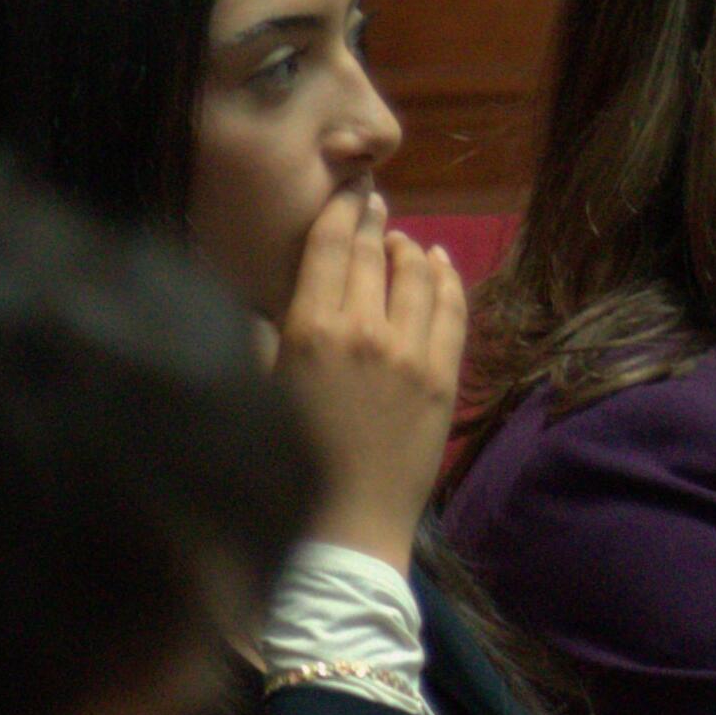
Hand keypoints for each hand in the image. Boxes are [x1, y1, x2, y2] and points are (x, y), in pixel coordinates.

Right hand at [272, 187, 464, 569]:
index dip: (340, 209)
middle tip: (373, 202)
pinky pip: (450, 309)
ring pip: (415, 274)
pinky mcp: (443, 375)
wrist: (346, 523)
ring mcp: (410, 351)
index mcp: (308, 328)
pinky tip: (438, 264)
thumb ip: (274, 332)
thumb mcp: (264, 385)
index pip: (328, 245)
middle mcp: (362, 329)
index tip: (348, 190)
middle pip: (371, 253)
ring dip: (407, 249)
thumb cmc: (288, 460)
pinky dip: (445, 278)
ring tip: (402, 241)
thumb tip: (283, 294)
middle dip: (373, 220)